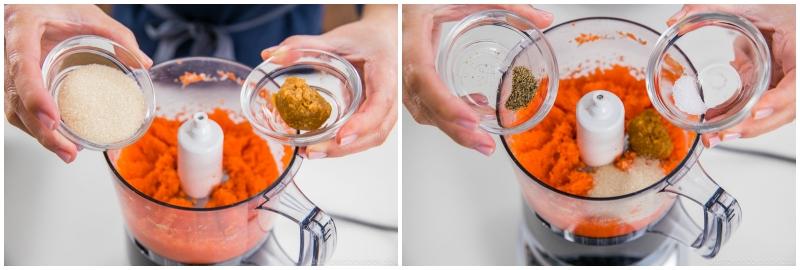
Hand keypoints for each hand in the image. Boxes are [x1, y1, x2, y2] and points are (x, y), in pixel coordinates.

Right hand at [4, 4, 151, 161]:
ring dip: (39, 135)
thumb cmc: (56, 4)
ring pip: (14, 108)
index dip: (34, 96)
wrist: (35, 4)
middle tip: (68, 150)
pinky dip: (36, 127)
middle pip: (16, 98)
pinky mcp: (16, 81)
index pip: (22, 66)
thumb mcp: (89, 13)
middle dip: (42, 130)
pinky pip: (18, 108)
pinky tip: (57, 139)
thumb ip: (117, 35)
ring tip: (68, 152)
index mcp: (21, 29)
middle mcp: (10, 51)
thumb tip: (143, 62)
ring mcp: (9, 69)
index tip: (52, 118)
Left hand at [261, 5, 397, 158]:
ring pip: (373, 137)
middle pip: (377, 130)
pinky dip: (345, 145)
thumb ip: (303, 45)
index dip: (363, 123)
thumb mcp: (334, 38)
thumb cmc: (365, 39)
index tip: (341, 136)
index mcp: (385, 72)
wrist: (381, 39)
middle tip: (314, 150)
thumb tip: (272, 55)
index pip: (381, 103)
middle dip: (347, 147)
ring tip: (312, 152)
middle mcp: (391, 95)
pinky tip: (322, 146)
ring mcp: (386, 109)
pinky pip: (366, 136)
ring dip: (344, 150)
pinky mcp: (375, 117)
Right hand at [402, 5, 552, 155]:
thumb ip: (505, 5)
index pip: (424, 79)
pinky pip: (425, 106)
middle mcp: (404, 62)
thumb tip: (542, 20)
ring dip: (454, 129)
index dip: (445, 103)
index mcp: (412, 40)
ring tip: (483, 140)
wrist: (397, 3)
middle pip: (425, 106)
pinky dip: (449, 116)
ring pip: (424, 112)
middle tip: (485, 144)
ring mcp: (403, 74)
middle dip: (456, 130)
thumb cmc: (421, 1)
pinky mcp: (410, 79)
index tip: (470, 118)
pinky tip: (473, 113)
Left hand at [667, 5, 795, 146]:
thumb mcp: (753, 6)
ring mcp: (783, 84)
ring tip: (711, 137)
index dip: (778, 100)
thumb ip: (713, 8)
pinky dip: (735, 117)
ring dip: (740, 128)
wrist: (788, 16)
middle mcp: (796, 74)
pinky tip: (713, 123)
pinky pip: (755, 108)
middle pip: (784, 110)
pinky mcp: (769, 88)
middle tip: (721, 134)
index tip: (756, 110)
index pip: (796, 85)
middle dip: (751, 126)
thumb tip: (676, 18)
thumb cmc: (781, 11)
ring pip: (768, 115)